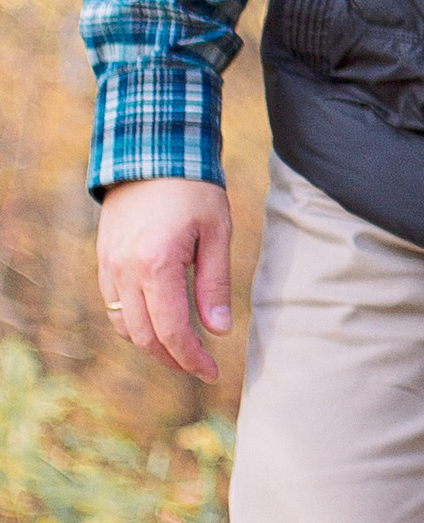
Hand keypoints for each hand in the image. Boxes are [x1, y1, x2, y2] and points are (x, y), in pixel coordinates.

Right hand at [98, 179, 234, 382]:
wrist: (150, 150)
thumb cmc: (192, 188)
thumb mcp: (216, 232)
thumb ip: (214, 284)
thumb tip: (218, 331)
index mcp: (158, 266)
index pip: (173, 331)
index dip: (192, 359)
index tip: (212, 372)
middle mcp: (126, 271)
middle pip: (145, 336)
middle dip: (173, 359)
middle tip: (200, 367)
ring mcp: (110, 265)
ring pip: (124, 325)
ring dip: (151, 344)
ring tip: (181, 350)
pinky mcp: (104, 259)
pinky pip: (113, 304)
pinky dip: (133, 323)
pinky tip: (157, 323)